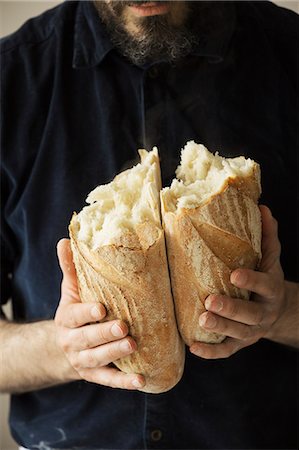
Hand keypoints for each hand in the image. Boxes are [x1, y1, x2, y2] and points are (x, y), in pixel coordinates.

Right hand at [55, 239, 144, 389]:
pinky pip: (108, 380)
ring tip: (132, 346)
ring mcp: (82, 360)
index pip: (74, 316)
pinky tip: (140, 381)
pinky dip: (123, 382)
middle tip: (124, 327)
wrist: (63, 346)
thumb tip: (64, 240)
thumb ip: (70, 268)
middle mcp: (72, 341)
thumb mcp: (70, 291)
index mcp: (67, 318)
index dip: (86, 313)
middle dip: (104, 334)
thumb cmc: (74, 312)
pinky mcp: (93, 375)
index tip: (101, 308)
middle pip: (86, 339)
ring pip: (97, 359)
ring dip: (115, 353)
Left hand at [190, 205, 285, 358]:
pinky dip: (211, 352)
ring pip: (237, 334)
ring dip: (220, 329)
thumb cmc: (267, 279)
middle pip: (249, 315)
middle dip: (231, 310)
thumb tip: (262, 207)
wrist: (278, 311)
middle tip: (210, 302)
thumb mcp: (270, 259)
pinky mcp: (240, 343)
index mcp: (271, 289)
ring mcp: (252, 332)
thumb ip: (267, 236)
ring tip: (202, 320)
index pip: (264, 285)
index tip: (235, 275)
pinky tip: (193, 347)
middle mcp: (263, 313)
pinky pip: (227, 351)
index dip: (251, 282)